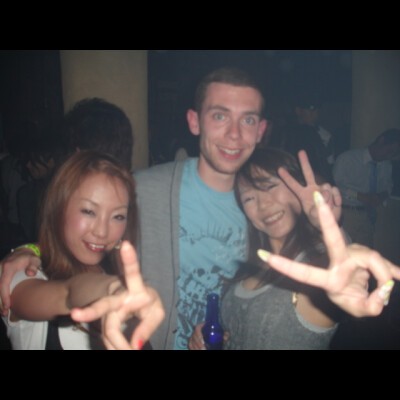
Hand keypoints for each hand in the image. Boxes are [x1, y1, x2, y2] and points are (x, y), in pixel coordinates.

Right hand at [0, 249, 41, 315]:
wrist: (23, 251)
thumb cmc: (30, 258)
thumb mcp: (35, 260)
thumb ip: (34, 266)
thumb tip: (31, 273)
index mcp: (8, 267)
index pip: (3, 283)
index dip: (4, 296)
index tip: (8, 305)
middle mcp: (0, 268)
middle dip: (0, 301)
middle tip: (5, 313)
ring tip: (4, 312)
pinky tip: (2, 304)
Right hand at [71, 241, 163, 349]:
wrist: (123, 298)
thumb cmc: (145, 302)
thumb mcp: (155, 311)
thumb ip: (148, 326)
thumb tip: (135, 346)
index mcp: (135, 286)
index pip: (132, 272)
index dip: (129, 259)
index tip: (126, 244)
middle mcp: (117, 293)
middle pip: (104, 305)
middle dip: (91, 311)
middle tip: (76, 315)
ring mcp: (106, 306)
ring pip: (107, 328)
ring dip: (117, 345)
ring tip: (128, 352)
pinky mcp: (101, 317)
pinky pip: (106, 336)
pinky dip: (114, 345)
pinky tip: (120, 348)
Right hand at [188, 323, 228, 349]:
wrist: (211, 336)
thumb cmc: (216, 333)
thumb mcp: (220, 333)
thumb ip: (224, 334)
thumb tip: (226, 336)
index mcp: (202, 326)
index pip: (197, 328)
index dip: (199, 335)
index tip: (203, 342)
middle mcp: (196, 330)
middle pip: (194, 336)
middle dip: (198, 344)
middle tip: (204, 349)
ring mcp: (193, 336)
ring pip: (191, 341)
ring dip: (196, 347)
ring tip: (202, 351)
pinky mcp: (191, 341)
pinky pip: (190, 345)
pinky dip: (193, 348)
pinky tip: (197, 350)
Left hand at [258, 191, 399, 317]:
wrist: (364, 294)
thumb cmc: (353, 300)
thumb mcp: (359, 310)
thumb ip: (371, 306)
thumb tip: (384, 288)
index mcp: (329, 277)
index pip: (303, 272)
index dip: (283, 265)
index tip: (262, 254)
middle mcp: (339, 260)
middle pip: (333, 238)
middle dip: (324, 216)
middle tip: (315, 193)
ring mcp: (353, 253)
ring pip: (375, 261)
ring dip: (384, 278)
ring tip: (384, 292)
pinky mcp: (368, 253)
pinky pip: (385, 263)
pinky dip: (393, 274)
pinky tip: (398, 278)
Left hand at [278, 150, 341, 228]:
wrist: (330, 222)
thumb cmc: (317, 220)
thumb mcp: (315, 216)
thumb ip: (318, 207)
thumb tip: (324, 193)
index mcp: (303, 195)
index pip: (293, 185)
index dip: (287, 177)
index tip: (279, 169)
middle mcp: (312, 189)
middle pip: (308, 173)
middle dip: (304, 162)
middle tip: (301, 151)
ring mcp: (322, 189)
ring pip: (326, 187)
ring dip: (328, 198)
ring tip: (328, 207)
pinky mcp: (332, 192)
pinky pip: (335, 190)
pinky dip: (337, 198)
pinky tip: (336, 205)